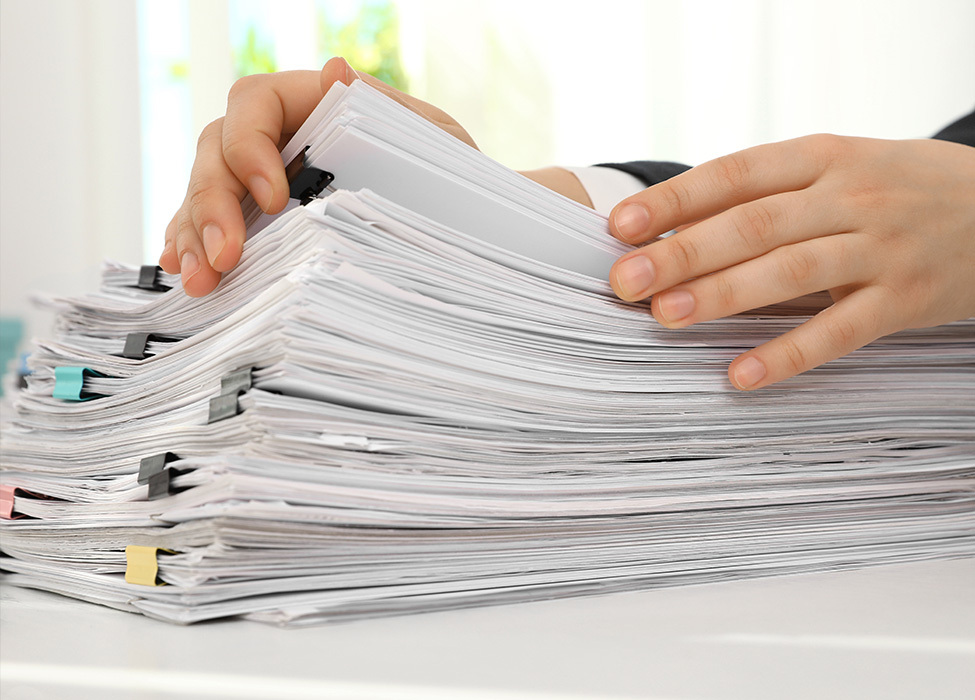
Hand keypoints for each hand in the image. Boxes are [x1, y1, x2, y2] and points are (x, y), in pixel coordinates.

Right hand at [161, 57, 477, 295]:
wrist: (461, 225)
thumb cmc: (446, 176)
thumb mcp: (431, 142)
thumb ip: (387, 110)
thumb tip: (335, 71)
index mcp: (314, 104)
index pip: (255, 104)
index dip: (250, 147)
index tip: (274, 198)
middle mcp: (278, 138)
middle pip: (217, 152)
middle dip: (213, 204)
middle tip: (225, 258)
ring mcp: (261, 180)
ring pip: (205, 192)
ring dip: (194, 234)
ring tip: (201, 280)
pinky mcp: (256, 221)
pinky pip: (208, 225)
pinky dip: (193, 245)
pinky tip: (187, 270)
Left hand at [606, 135, 974, 389]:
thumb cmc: (891, 190)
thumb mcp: (835, 170)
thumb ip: (763, 195)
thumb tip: (669, 229)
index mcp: (824, 156)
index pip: (736, 172)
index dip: (675, 199)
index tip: (620, 226)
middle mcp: (851, 196)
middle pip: (755, 224)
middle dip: (682, 253)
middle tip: (624, 282)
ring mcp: (882, 248)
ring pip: (792, 271)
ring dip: (722, 295)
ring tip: (664, 317)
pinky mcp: (905, 299)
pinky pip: (840, 331)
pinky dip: (788, 354)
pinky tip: (740, 376)